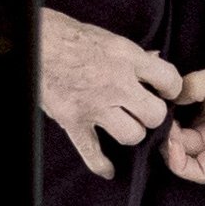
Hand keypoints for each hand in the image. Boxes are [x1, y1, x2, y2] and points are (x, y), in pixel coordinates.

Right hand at [40, 7, 180, 179]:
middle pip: (154, 114)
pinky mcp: (73, 121)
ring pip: (132, 135)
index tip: (163, 91)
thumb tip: (156, 62)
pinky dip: (101, 164)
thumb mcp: (109, 38)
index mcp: (126, 58)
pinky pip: (92, 153)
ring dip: (130, 132)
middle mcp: (115, 83)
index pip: (169, 80)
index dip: (170, 88)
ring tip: (123, 124)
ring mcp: (94, 105)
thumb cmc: (70, 36)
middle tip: (143, 109)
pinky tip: (108, 169)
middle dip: (152, 115)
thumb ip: (134, 56)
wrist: (34, 42)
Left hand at [164, 43, 204, 183]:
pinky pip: (182, 119)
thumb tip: (171, 97)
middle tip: (160, 117)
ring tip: (159, 106)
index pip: (202, 171)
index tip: (168, 140)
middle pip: (185, 153)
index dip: (180, 164)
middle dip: (169, 139)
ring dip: (168, 126)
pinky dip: (171, 112)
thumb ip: (194, 87)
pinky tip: (164, 98)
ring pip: (180, 136)